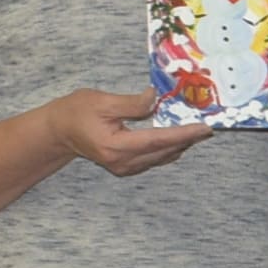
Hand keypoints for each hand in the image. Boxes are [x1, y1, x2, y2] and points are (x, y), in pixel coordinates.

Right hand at [40, 85, 210, 176]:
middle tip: (207, 129)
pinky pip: (153, 160)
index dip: (183, 134)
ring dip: (179, 146)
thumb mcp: (102, 101)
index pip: (158, 140)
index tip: (203, 129)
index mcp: (116, 146)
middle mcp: (122, 162)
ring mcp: (123, 168)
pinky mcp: (125, 168)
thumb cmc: (77, 111)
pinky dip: (167, 150)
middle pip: (163, 152)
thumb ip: (132, 104)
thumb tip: (155, 98)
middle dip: (187, 140)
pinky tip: (178, 140)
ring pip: (160, 158)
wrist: (60, 130)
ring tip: (197, 133)